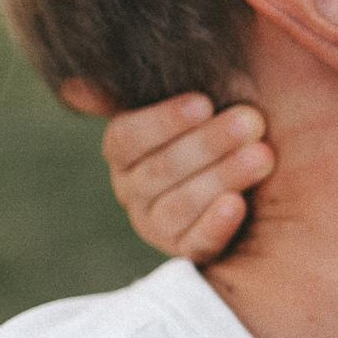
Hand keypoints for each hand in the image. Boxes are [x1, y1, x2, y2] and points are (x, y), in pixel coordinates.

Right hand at [61, 82, 274, 262]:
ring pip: (179, 205)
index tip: (204, 102)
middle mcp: (132, 189)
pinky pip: (197, 242)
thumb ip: (153, 88)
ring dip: (223, 177)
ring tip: (262, 155)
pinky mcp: (188, 250)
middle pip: (159, 170)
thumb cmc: (221, 125)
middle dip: (208, 143)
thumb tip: (75, 87)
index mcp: (125, 151)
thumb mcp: (198, 103)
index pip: (126, 137)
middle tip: (251, 121)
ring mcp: (157, 224)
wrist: (260, 184)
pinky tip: (238, 204)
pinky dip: (216, 223)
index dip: (163, 121)